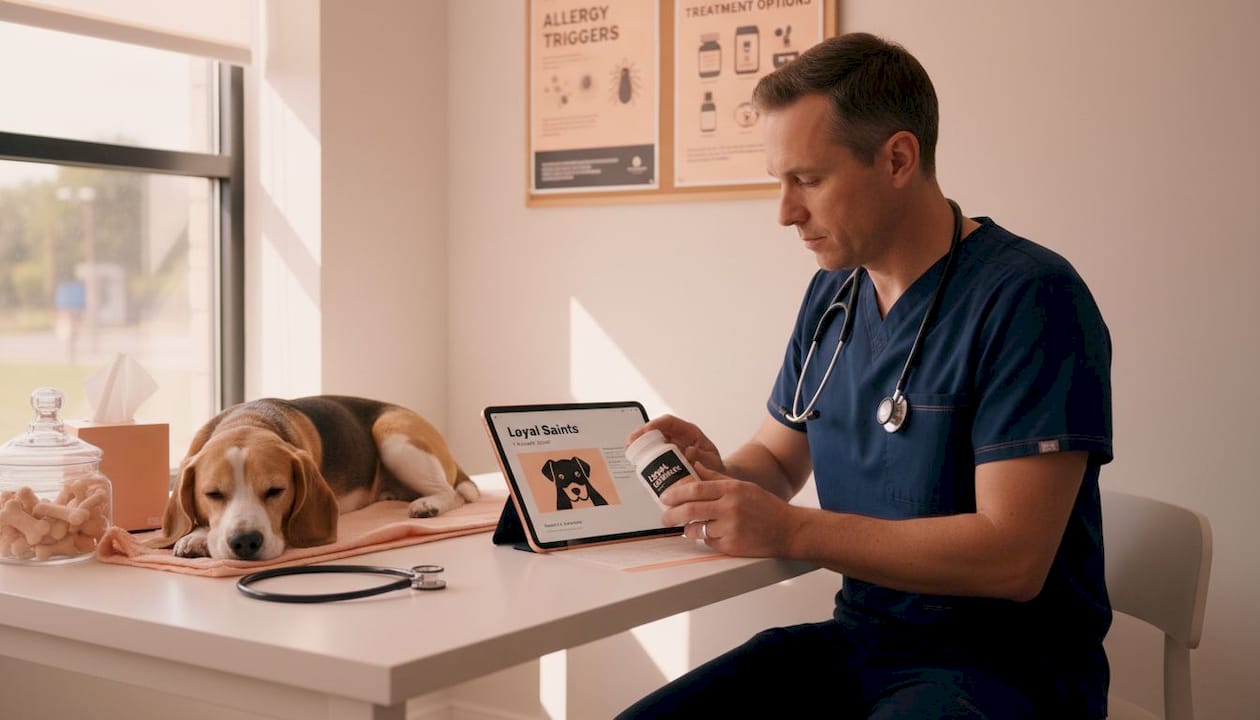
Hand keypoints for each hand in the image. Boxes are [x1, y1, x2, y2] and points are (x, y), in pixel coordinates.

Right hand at [628, 414, 726, 475]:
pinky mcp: (666, 457)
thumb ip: (703, 457)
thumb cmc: (715, 469)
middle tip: (630, 444)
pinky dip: (645, 457)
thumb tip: (690, 452)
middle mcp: (678, 437)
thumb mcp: (712, 463)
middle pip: (656, 429)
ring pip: (652, 440)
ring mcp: (671, 446)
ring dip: (640, 445)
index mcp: (689, 433)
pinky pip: (653, 453)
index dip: (655, 424)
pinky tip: (637, 463)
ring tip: (630, 453)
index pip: (668, 422)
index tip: (644, 432)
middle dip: (641, 434)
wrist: (715, 480)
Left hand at [661, 461, 796, 557]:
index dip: (675, 493)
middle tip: (665, 517)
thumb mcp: (742, 486)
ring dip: (688, 529)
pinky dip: (707, 539)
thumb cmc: (766, 507)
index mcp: (731, 489)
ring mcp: (730, 528)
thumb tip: (694, 465)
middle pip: (690, 510)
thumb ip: (716, 478)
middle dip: (671, 515)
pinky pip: (709, 542)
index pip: (695, 489)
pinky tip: (715, 535)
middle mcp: (730, 507)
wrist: (788, 530)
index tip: (665, 497)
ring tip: (688, 527)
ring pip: (697, 529)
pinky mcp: (731, 546)